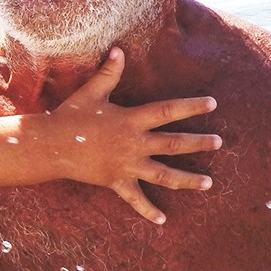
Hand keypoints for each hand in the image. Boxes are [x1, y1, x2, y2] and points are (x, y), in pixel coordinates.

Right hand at [49, 47, 221, 223]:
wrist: (52, 145)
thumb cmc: (71, 116)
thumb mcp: (91, 92)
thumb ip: (108, 73)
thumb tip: (119, 49)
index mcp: (131, 120)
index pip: (167, 111)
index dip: (191, 107)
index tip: (212, 104)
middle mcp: (134, 144)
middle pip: (173, 144)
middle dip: (198, 143)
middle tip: (219, 142)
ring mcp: (127, 165)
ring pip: (164, 175)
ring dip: (187, 180)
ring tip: (209, 183)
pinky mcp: (116, 181)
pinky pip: (135, 198)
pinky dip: (148, 210)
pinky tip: (162, 220)